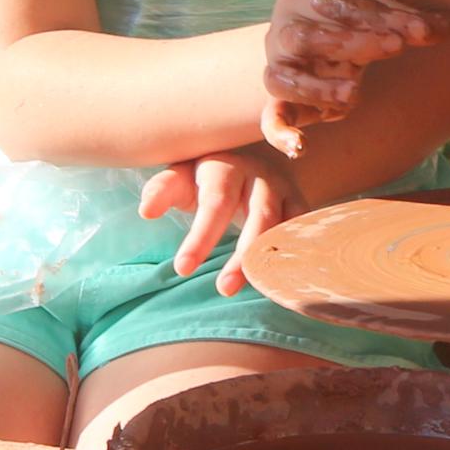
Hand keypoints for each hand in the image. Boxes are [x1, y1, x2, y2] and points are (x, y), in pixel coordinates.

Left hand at [140, 146, 300, 295]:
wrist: (244, 159)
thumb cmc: (204, 178)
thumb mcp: (181, 178)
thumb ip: (163, 191)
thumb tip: (146, 210)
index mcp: (225, 166)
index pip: (215, 203)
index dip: (201, 237)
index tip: (183, 269)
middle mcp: (260, 174)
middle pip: (258, 215)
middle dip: (242, 255)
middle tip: (224, 290)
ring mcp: (284, 189)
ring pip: (283, 226)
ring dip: (269, 260)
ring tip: (254, 290)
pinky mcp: (299, 204)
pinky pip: (303, 231)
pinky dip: (296, 255)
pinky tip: (284, 283)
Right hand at [259, 0, 449, 148]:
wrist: (316, 38)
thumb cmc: (352, 24)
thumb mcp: (378, 16)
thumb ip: (407, 22)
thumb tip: (442, 29)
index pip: (340, 4)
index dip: (381, 18)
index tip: (420, 32)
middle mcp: (283, 31)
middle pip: (305, 37)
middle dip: (350, 43)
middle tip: (394, 48)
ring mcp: (278, 67)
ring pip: (282, 79)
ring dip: (317, 88)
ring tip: (353, 94)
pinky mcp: (280, 101)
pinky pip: (270, 118)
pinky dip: (280, 133)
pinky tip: (299, 147)